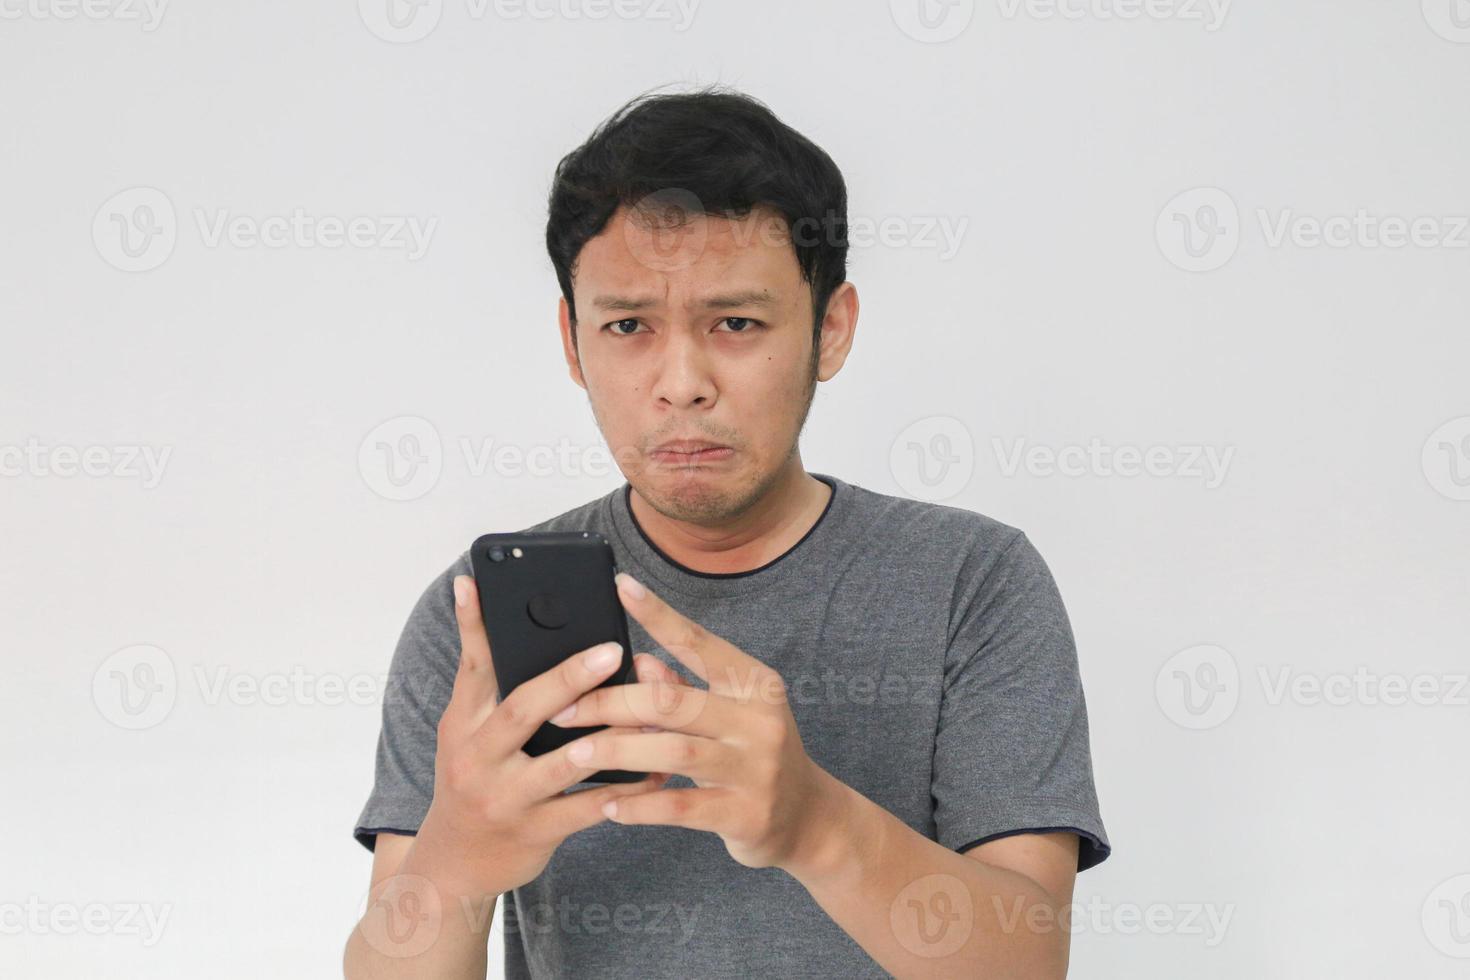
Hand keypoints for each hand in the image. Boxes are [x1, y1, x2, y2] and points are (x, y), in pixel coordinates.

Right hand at [408, 574, 672, 899]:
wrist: (455, 866)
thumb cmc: (473, 781)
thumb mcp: (464, 732)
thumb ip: (486, 685)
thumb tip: (491, 614)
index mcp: (463, 724)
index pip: (471, 666)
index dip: (472, 624)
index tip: (476, 581)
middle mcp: (478, 758)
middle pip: (522, 709)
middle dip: (568, 678)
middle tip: (613, 650)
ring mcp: (506, 797)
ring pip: (565, 762)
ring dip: (612, 736)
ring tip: (652, 712)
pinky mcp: (534, 832)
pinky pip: (588, 808)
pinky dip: (625, 790)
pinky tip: (656, 770)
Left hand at [545, 572, 845, 876]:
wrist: (808, 818)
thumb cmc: (754, 756)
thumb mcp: (730, 714)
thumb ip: (684, 688)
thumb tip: (639, 662)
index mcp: (754, 683)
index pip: (699, 641)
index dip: (658, 613)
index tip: (620, 586)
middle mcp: (759, 720)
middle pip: (672, 700)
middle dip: (610, 702)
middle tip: (565, 710)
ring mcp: (755, 768)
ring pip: (673, 750)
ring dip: (617, 751)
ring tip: (575, 755)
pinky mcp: (744, 813)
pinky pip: (679, 805)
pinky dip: (639, 805)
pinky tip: (609, 805)